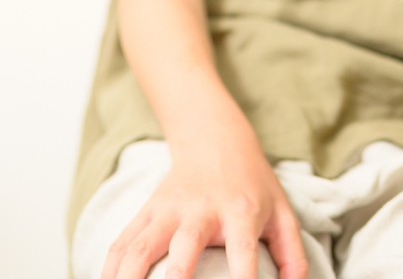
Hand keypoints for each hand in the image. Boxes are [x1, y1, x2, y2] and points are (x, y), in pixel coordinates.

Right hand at [102, 136, 307, 278]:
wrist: (216, 138)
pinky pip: (121, 244)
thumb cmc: (253, 184)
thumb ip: (292, 256)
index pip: (243, 253)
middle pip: (184, 248)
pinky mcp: (145, 211)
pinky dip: (110, 270)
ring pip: (140, 248)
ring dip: (128, 278)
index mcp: (241, 213)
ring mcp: (168, 210)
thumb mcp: (282, 213)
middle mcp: (201, 211)